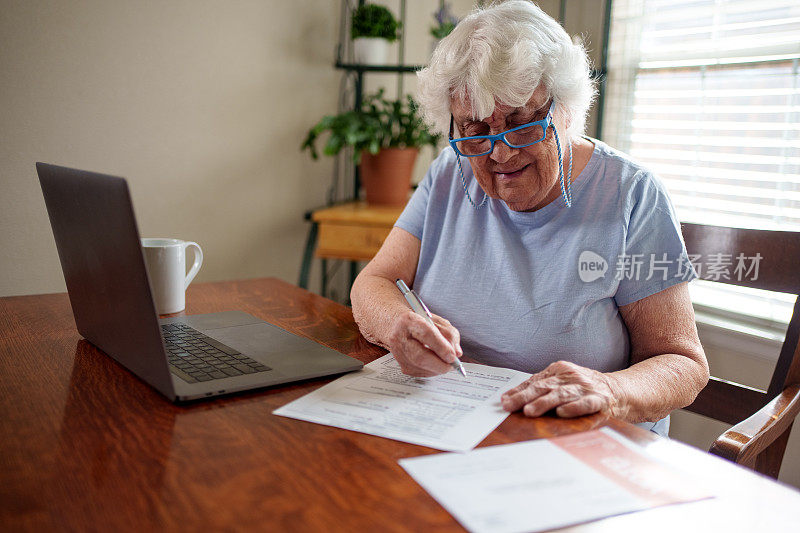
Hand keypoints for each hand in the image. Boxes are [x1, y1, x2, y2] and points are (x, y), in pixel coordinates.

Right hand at [386, 311, 462, 376]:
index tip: (452, 356)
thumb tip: (457, 353)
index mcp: (410, 321)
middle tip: (452, 365)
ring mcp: (398, 352)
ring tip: (445, 363)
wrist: (398, 325)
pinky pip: (419, 373)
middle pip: (420, 356)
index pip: (426, 335)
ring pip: (420, 367)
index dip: (441, 347)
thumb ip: (450, 334)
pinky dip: (431, 371)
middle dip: (440, 364)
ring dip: (437, 369)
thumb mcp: (437, 321)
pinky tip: (435, 364)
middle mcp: (400, 336)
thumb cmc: (419, 322)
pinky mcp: (400, 364)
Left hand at [501, 361, 620, 417]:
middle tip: (508, 406)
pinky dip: (573, 408)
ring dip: (543, 403)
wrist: (620, 390)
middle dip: (524, 397)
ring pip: (561, 395)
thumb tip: (514, 400)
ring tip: (529, 411)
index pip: (535, 381)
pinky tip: (561, 413)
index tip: (503, 400)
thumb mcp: (563, 383)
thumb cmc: (584, 389)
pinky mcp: (599, 400)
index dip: (518, 391)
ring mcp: (585, 388)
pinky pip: (585, 403)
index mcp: (559, 370)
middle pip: (544, 387)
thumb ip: (543, 389)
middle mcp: (570, 377)